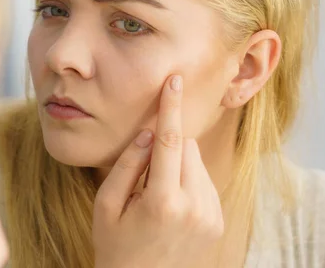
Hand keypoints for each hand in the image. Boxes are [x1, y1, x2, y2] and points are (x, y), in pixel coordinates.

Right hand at [92, 75, 223, 267]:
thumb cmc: (116, 244)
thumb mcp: (106, 205)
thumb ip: (127, 165)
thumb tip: (148, 131)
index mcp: (162, 202)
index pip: (171, 141)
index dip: (171, 107)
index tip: (176, 80)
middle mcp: (194, 207)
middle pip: (186, 147)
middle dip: (167, 146)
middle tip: (144, 174)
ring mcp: (211, 215)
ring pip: (197, 162)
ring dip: (178, 164)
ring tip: (155, 196)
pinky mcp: (218, 220)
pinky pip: (204, 180)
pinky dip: (187, 180)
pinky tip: (170, 204)